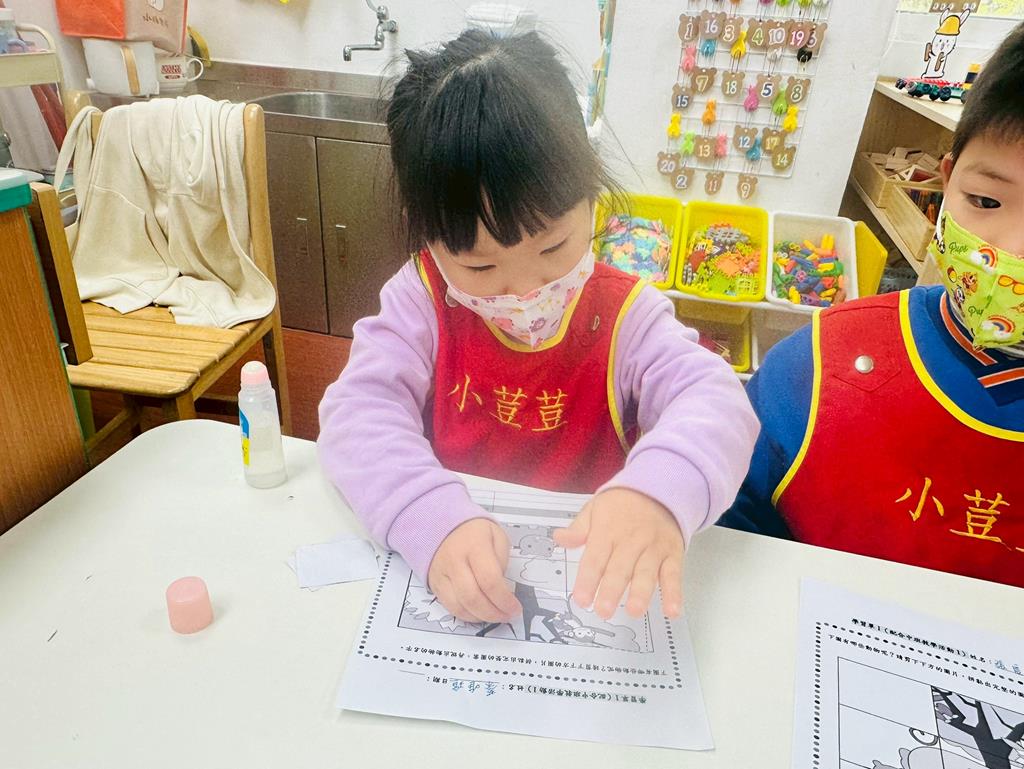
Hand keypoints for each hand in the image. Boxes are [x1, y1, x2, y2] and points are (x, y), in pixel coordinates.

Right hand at [427, 518, 520, 623]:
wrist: (440, 524)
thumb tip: (502, 589)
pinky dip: (467, 615)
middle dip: (493, 613)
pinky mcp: (434, 584)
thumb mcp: (497, 537)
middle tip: (507, 616)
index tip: (515, 608)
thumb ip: (501, 562)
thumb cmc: (475, 532)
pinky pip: (449, 607)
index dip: (504, 600)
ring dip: (480, 617)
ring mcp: (441, 574)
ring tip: (495, 615)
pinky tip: (479, 613)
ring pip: (459, 606)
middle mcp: (454, 561)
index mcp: (474, 546)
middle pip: (472, 597)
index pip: (489, 580)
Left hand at [554, 488, 683, 620]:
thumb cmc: (621, 505)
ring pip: (647, 572)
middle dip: (612, 590)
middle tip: (604, 611)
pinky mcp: (672, 554)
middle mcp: (631, 540)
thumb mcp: (595, 509)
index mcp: (608, 531)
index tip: (581, 599)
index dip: (588, 579)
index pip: (595, 558)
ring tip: (633, 611)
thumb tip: (559, 539)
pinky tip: (672, 610)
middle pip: (620, 568)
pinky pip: (673, 574)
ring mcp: (653, 548)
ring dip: (641, 593)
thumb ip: (579, 528)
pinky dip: (674, 593)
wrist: (657, 489)